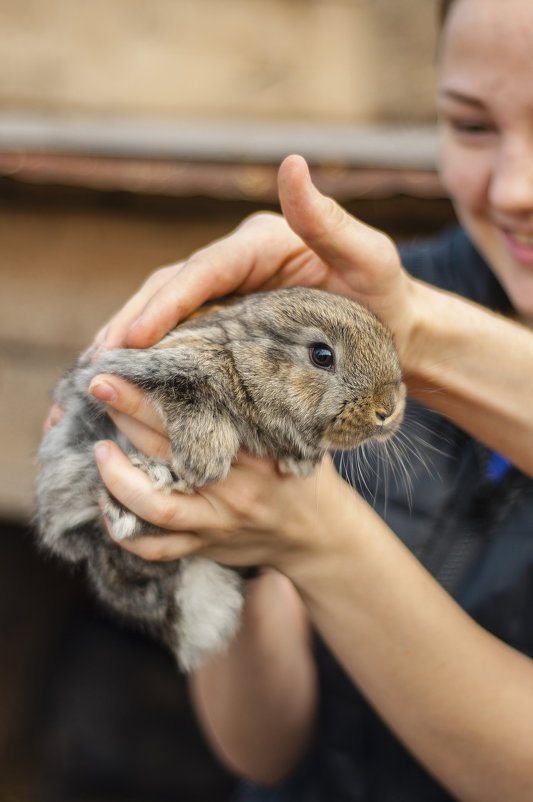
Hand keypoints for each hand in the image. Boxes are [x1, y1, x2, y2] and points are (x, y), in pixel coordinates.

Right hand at [88, 155, 412, 358]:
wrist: (396, 335)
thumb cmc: (385, 296)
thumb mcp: (369, 258)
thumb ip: (329, 219)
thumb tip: (292, 163)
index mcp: (261, 244)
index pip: (205, 270)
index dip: (167, 302)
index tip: (136, 336)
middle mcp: (238, 265)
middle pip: (173, 287)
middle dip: (134, 321)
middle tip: (101, 358)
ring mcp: (232, 295)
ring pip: (172, 312)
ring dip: (135, 338)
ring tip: (101, 370)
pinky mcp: (232, 324)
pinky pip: (188, 336)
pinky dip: (160, 354)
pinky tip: (137, 378)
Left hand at [90, 375, 343, 571]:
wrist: (320, 536)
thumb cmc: (302, 474)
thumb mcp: (297, 433)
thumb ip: (262, 404)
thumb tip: (226, 352)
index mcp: (258, 448)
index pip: (201, 410)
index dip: (159, 386)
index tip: (128, 363)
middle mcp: (235, 485)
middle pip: (169, 445)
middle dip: (127, 413)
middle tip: (100, 386)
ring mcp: (218, 520)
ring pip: (156, 504)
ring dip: (117, 477)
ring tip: (98, 449)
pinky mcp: (205, 545)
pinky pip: (156, 547)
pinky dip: (123, 528)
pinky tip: (106, 502)